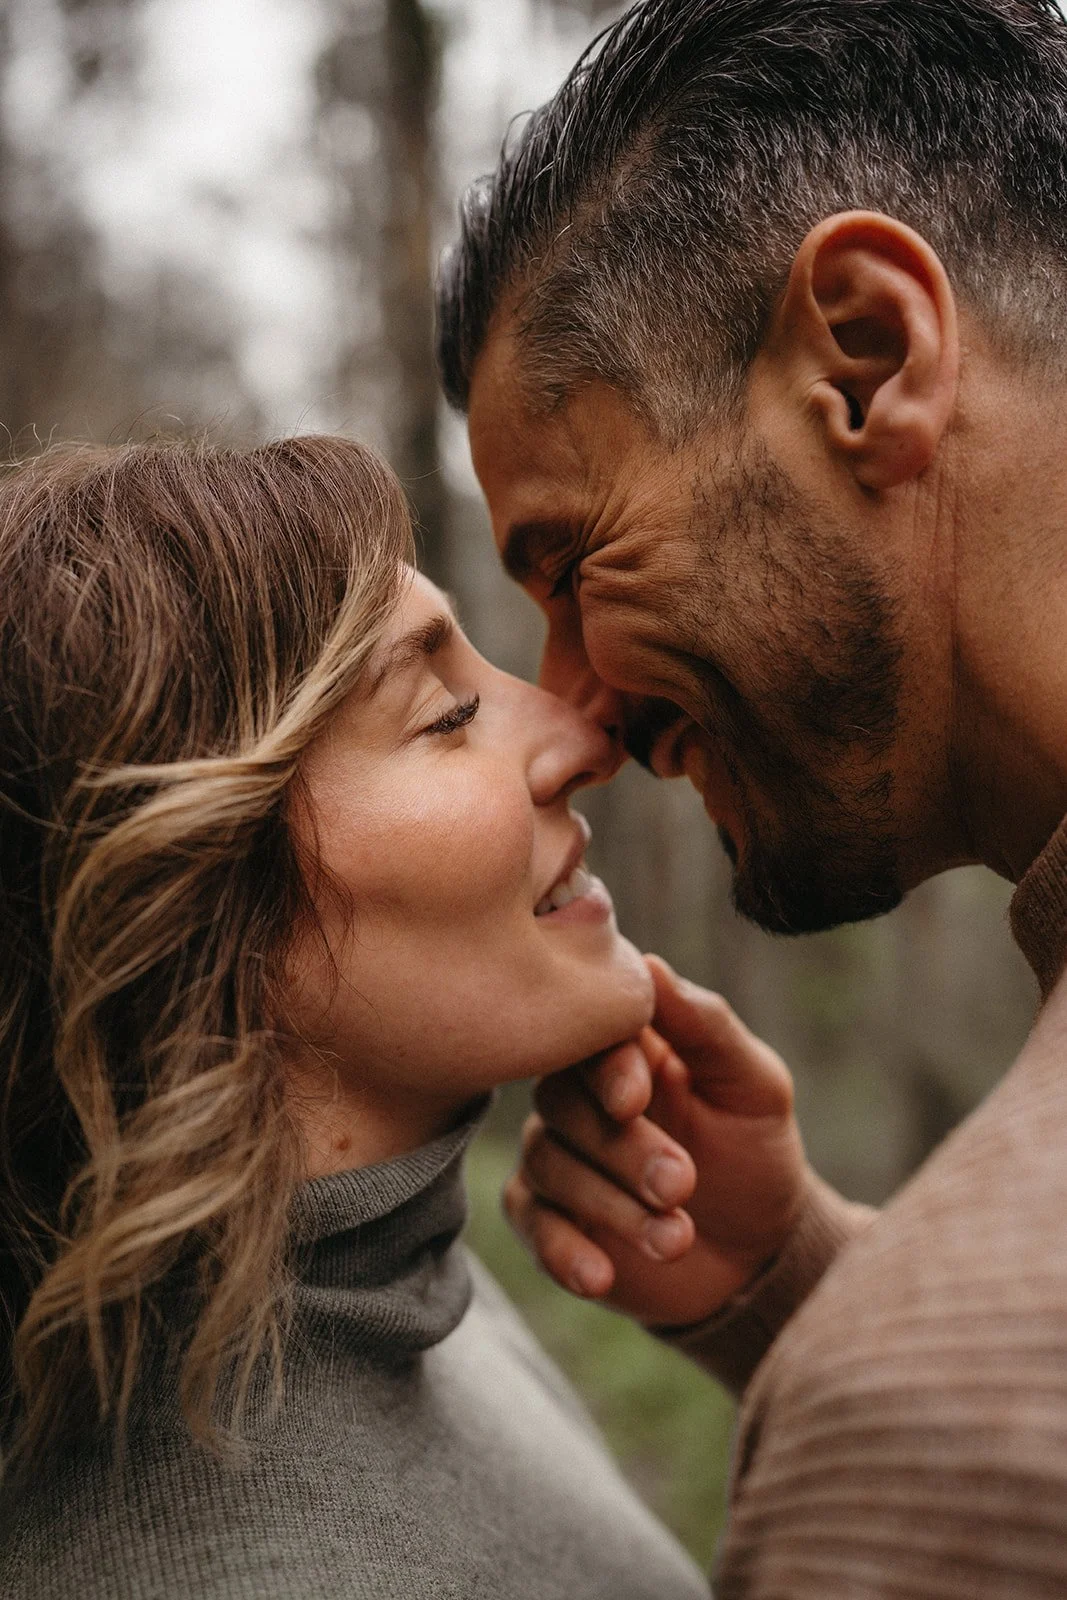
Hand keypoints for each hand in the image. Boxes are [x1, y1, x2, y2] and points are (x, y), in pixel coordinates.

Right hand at [504, 956, 809, 1327]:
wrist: (758, 1253)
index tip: (636, 1100)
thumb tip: (649, 963)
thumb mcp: (753, 1085)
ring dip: (612, 1206)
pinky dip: (562, 1250)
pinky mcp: (547, 1217)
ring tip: (677, 1238)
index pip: (591, 1035)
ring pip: (550, 1164)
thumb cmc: (755, 1151)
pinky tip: (601, 1276)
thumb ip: (706, 1024)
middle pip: (563, 1102)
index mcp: (627, 1048)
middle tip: (681, 1186)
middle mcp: (580, 1094)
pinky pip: (531, 1223)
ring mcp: (557, 1154)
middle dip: (623, 1150)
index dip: (606, 1067)